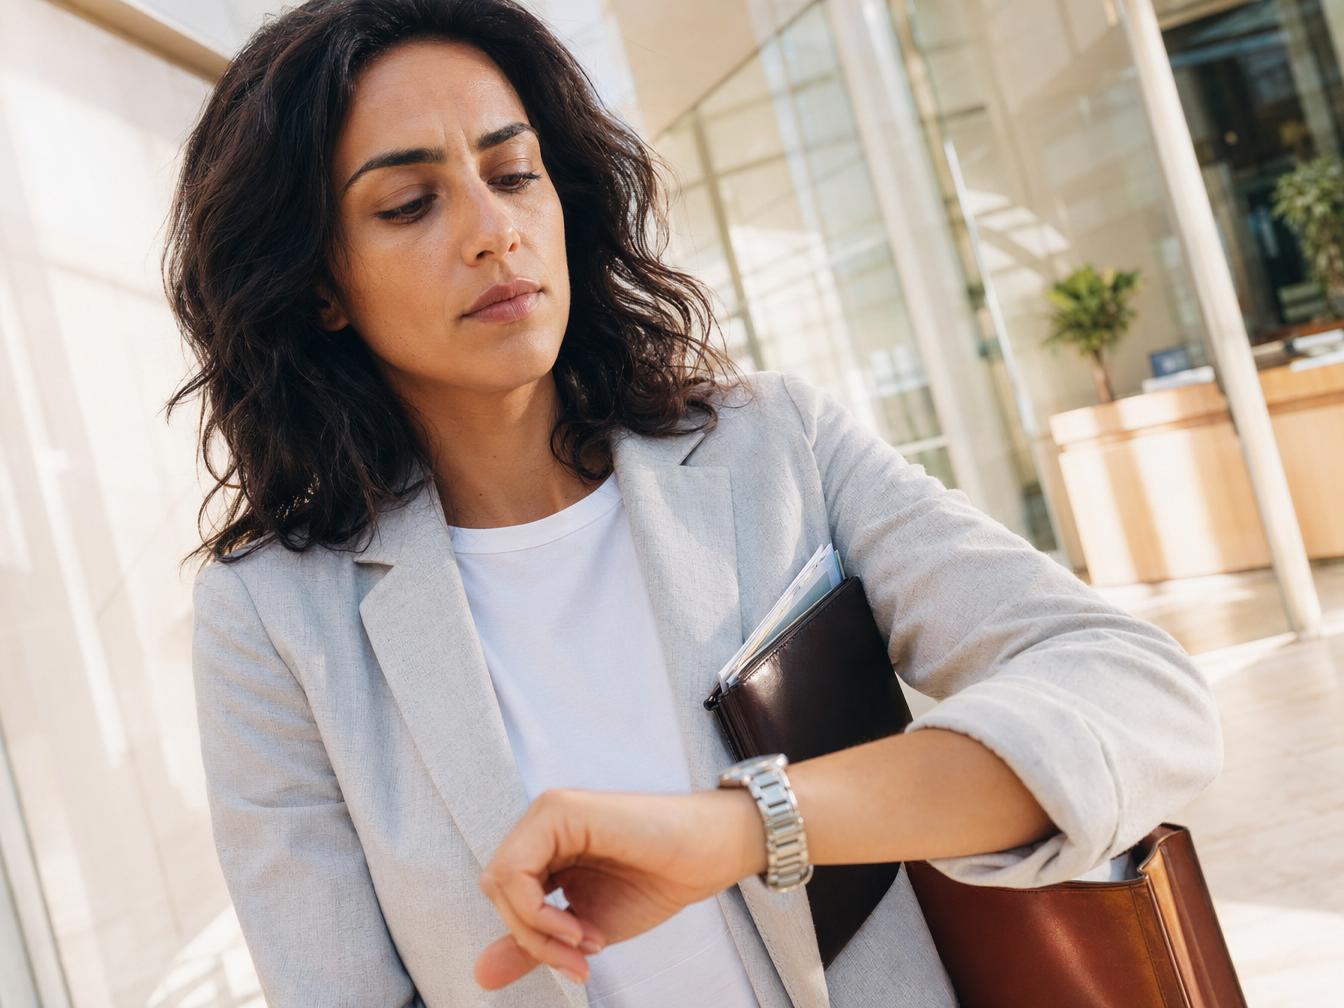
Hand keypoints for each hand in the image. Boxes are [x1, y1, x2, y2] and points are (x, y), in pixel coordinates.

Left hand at [473, 785, 764, 990]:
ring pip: (500, 882)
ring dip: (537, 929)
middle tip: (578, 959)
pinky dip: (537, 911)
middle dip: (532, 939)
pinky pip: (515, 870)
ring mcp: (548, 813)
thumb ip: (534, 946)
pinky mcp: (558, 810)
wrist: (707, 856)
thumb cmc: (656, 881)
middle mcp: (541, 826)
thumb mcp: (585, 928)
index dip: (532, 940)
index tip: (579, 964)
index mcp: (546, 848)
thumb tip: (481, 975)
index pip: (506, 897)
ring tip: (583, 941)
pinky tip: (577, 926)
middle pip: (496, 890)